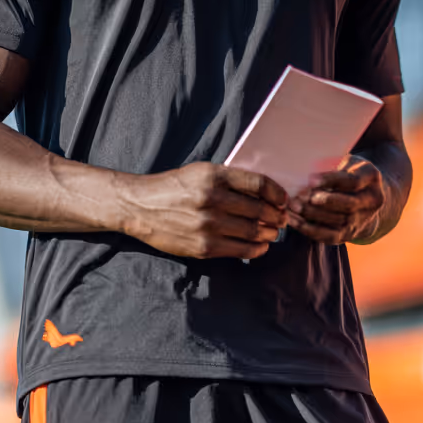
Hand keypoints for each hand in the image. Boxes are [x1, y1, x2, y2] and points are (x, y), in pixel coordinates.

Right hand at [117, 163, 288, 259]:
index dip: (276, 192)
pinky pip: (240, 250)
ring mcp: (208, 225)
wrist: (139, 207)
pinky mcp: (203, 247)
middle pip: (259, 209)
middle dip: (276, 216)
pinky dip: (256, 249)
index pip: (257, 183)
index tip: (283, 199)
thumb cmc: (173, 187)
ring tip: (272, 232)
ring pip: (253, 231)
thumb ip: (229, 179)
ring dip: (269, 233)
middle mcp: (212, 199)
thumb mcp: (200, 172)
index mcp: (213, 175)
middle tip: (282, 218)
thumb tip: (263, 192)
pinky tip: (260, 246)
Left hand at [287, 155, 388, 244]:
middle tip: (300, 197)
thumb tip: (302, 167)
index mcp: (371, 177)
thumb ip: (331, 165)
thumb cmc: (346, 171)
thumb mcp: (345, 161)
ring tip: (293, 207)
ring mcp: (363, 219)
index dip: (331, 181)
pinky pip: (331, 236)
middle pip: (349, 205)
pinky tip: (294, 221)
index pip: (353, 181)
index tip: (310, 179)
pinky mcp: (350, 234)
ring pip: (339, 222)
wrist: (362, 195)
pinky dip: (311, 230)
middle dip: (323, 202)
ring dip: (313, 215)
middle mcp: (372, 201)